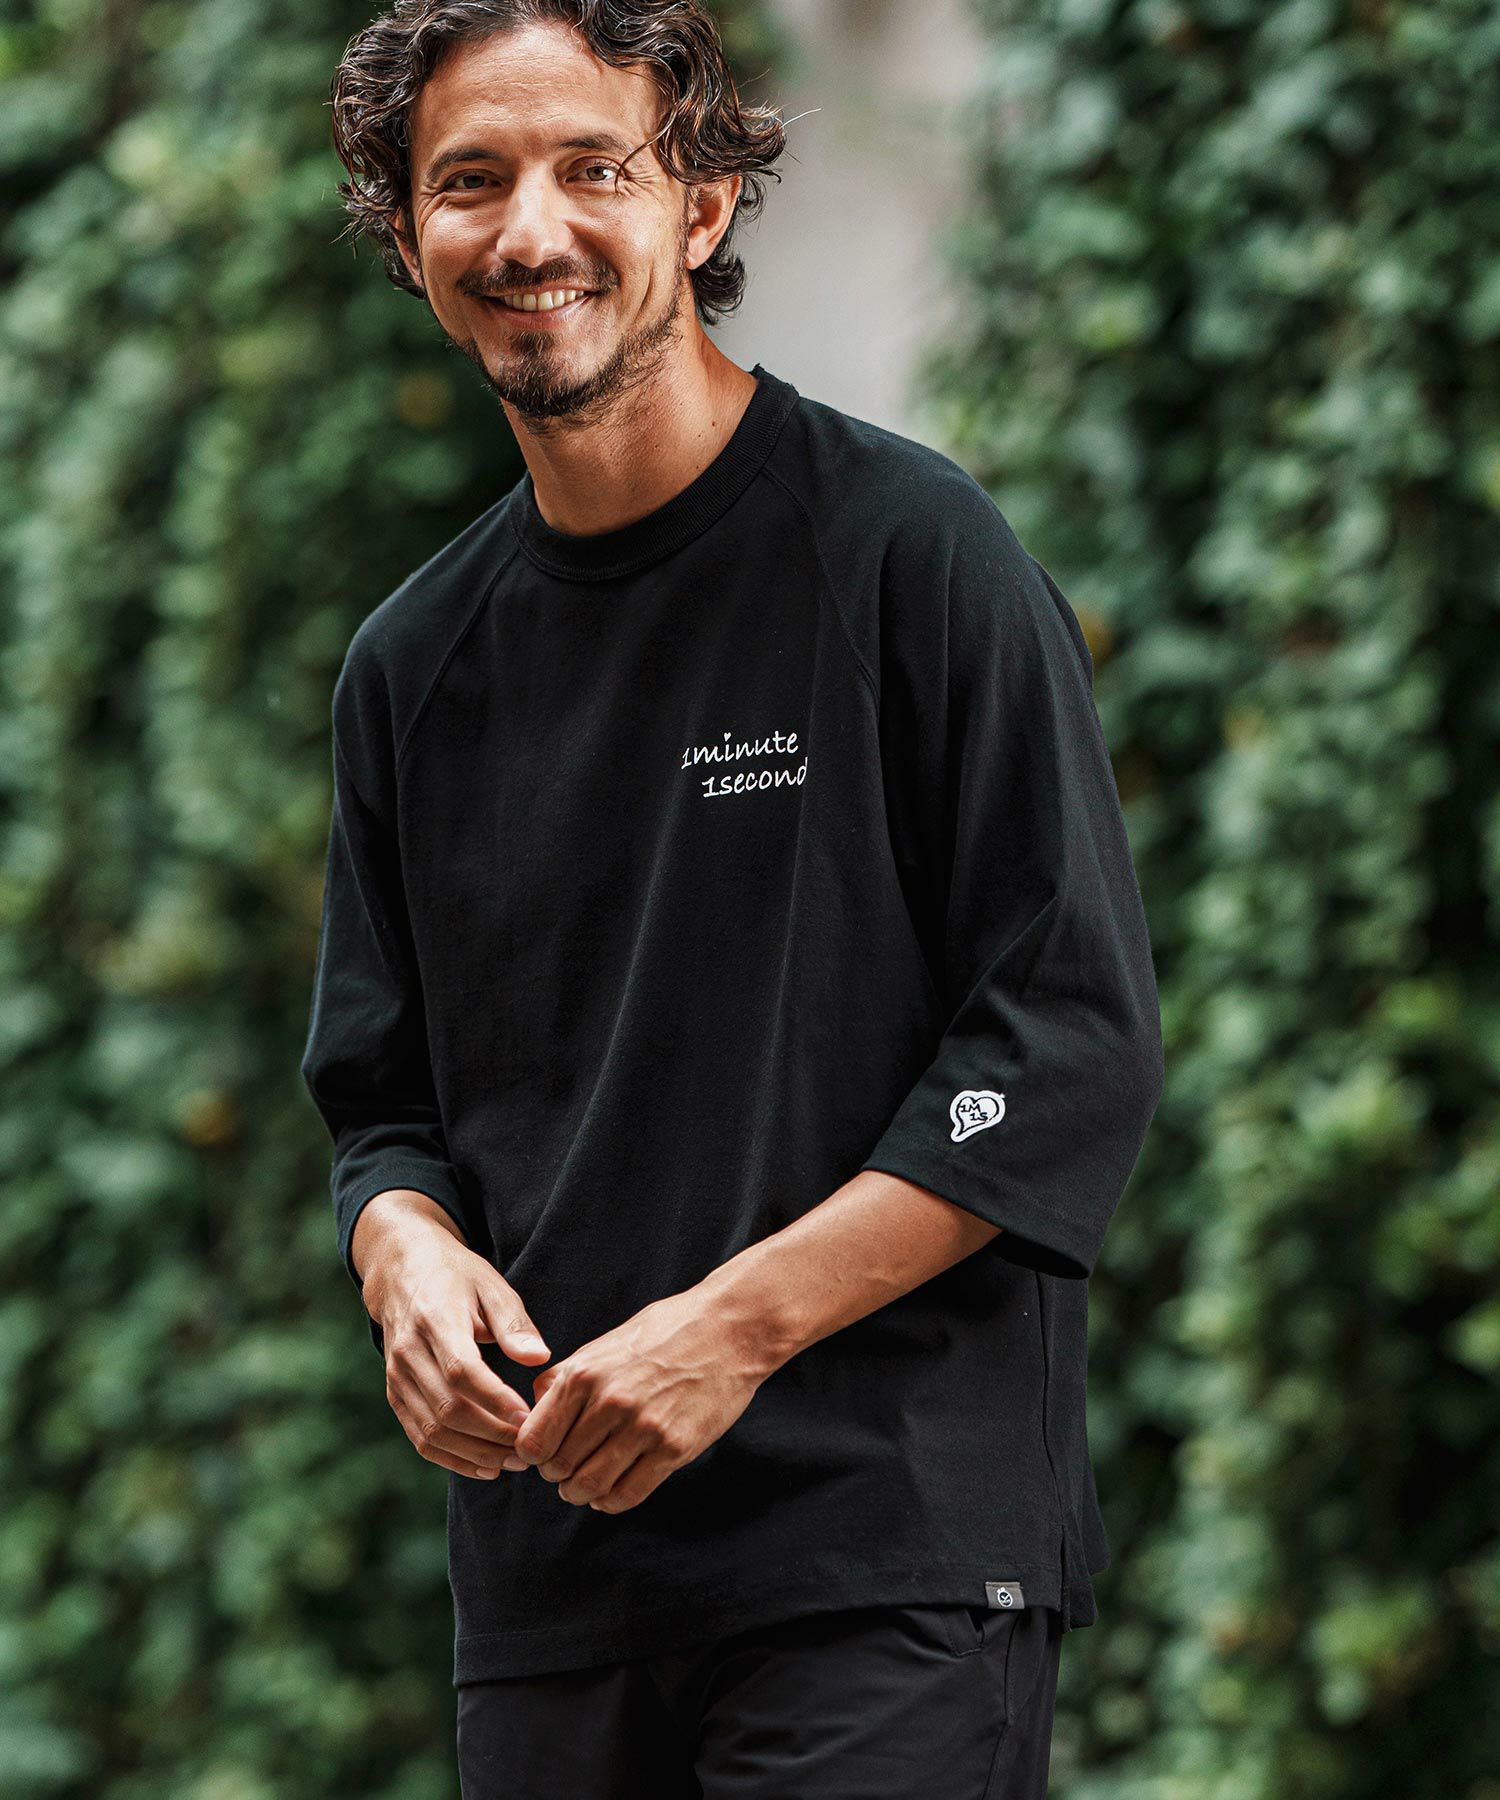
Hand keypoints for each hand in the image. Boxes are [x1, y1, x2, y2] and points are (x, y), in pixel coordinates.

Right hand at [363, 1197, 551, 1481]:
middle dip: (492, 1435)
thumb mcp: (490, 1286)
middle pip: (448, 1408)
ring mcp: (397, 1377)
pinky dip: (452, 1458)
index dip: (494, 1400)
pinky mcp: (395, 1394)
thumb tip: (539, 1358)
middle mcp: (409, 1352)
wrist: (402, 1271)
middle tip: (530, 1448)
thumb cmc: (457, 1277)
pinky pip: (420, 1437)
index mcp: (435, 1320)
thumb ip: (514, 1323)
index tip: (527, 1417)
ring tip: (514, 1461)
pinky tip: (485, 1465)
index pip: (462, 1371)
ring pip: (433, 1431)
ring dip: (475, 1453)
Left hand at [510, 1289, 763, 1512]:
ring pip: (590, 1486)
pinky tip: (611, 1491)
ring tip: (585, 1486)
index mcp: (584, 1373)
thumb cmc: (664, 1331)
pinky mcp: (674, 1448)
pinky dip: (612, 1501)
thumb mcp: (605, 1343)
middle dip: (558, 1475)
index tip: (545, 1454)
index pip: (535, 1439)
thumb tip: (534, 1405)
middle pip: (559, 1467)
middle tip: (567, 1472)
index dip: (534, 1454)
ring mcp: (643, 1427)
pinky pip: (628, 1494)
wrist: (728, 1329)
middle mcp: (609, 1402)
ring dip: (581, 1493)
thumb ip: (567, 1374)